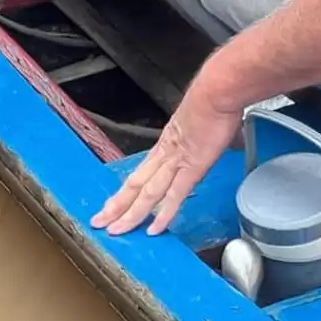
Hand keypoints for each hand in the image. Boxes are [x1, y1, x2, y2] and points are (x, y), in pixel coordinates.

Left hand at [93, 70, 240, 234]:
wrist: (218, 89)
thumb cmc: (215, 96)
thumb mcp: (204, 116)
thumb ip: (208, 129)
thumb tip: (221, 133)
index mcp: (168, 142)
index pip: (142, 172)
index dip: (126, 189)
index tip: (115, 202)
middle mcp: (166, 153)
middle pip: (136, 184)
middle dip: (117, 205)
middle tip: (99, 222)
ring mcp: (177, 161)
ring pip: (148, 193)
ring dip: (131, 213)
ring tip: (117, 230)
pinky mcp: (192, 167)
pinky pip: (175, 195)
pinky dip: (163, 214)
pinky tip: (154, 229)